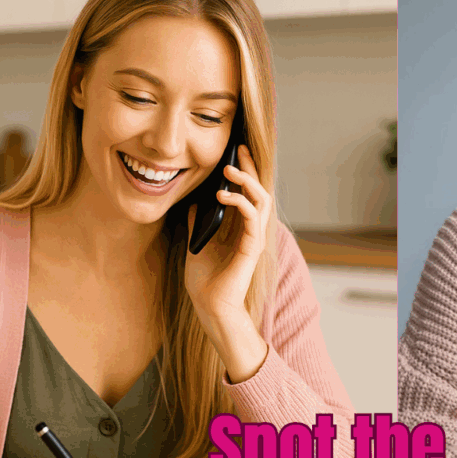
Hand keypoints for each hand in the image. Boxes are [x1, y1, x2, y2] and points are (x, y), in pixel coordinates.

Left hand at [184, 144, 271, 326]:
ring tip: (229, 170)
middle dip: (250, 168)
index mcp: (239, 230)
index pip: (247, 194)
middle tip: (239, 150)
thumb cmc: (205, 282)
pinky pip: (252, 217)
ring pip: (261, 200)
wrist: (210, 307)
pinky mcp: (252, 247)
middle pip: (259, 191)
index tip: (235, 152)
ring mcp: (254, 239)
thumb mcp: (196, 244)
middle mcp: (250, 231)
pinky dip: (240, 202)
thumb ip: (199, 224)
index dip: (243, 172)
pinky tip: (223, 195)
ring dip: (247, 181)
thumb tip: (195, 204)